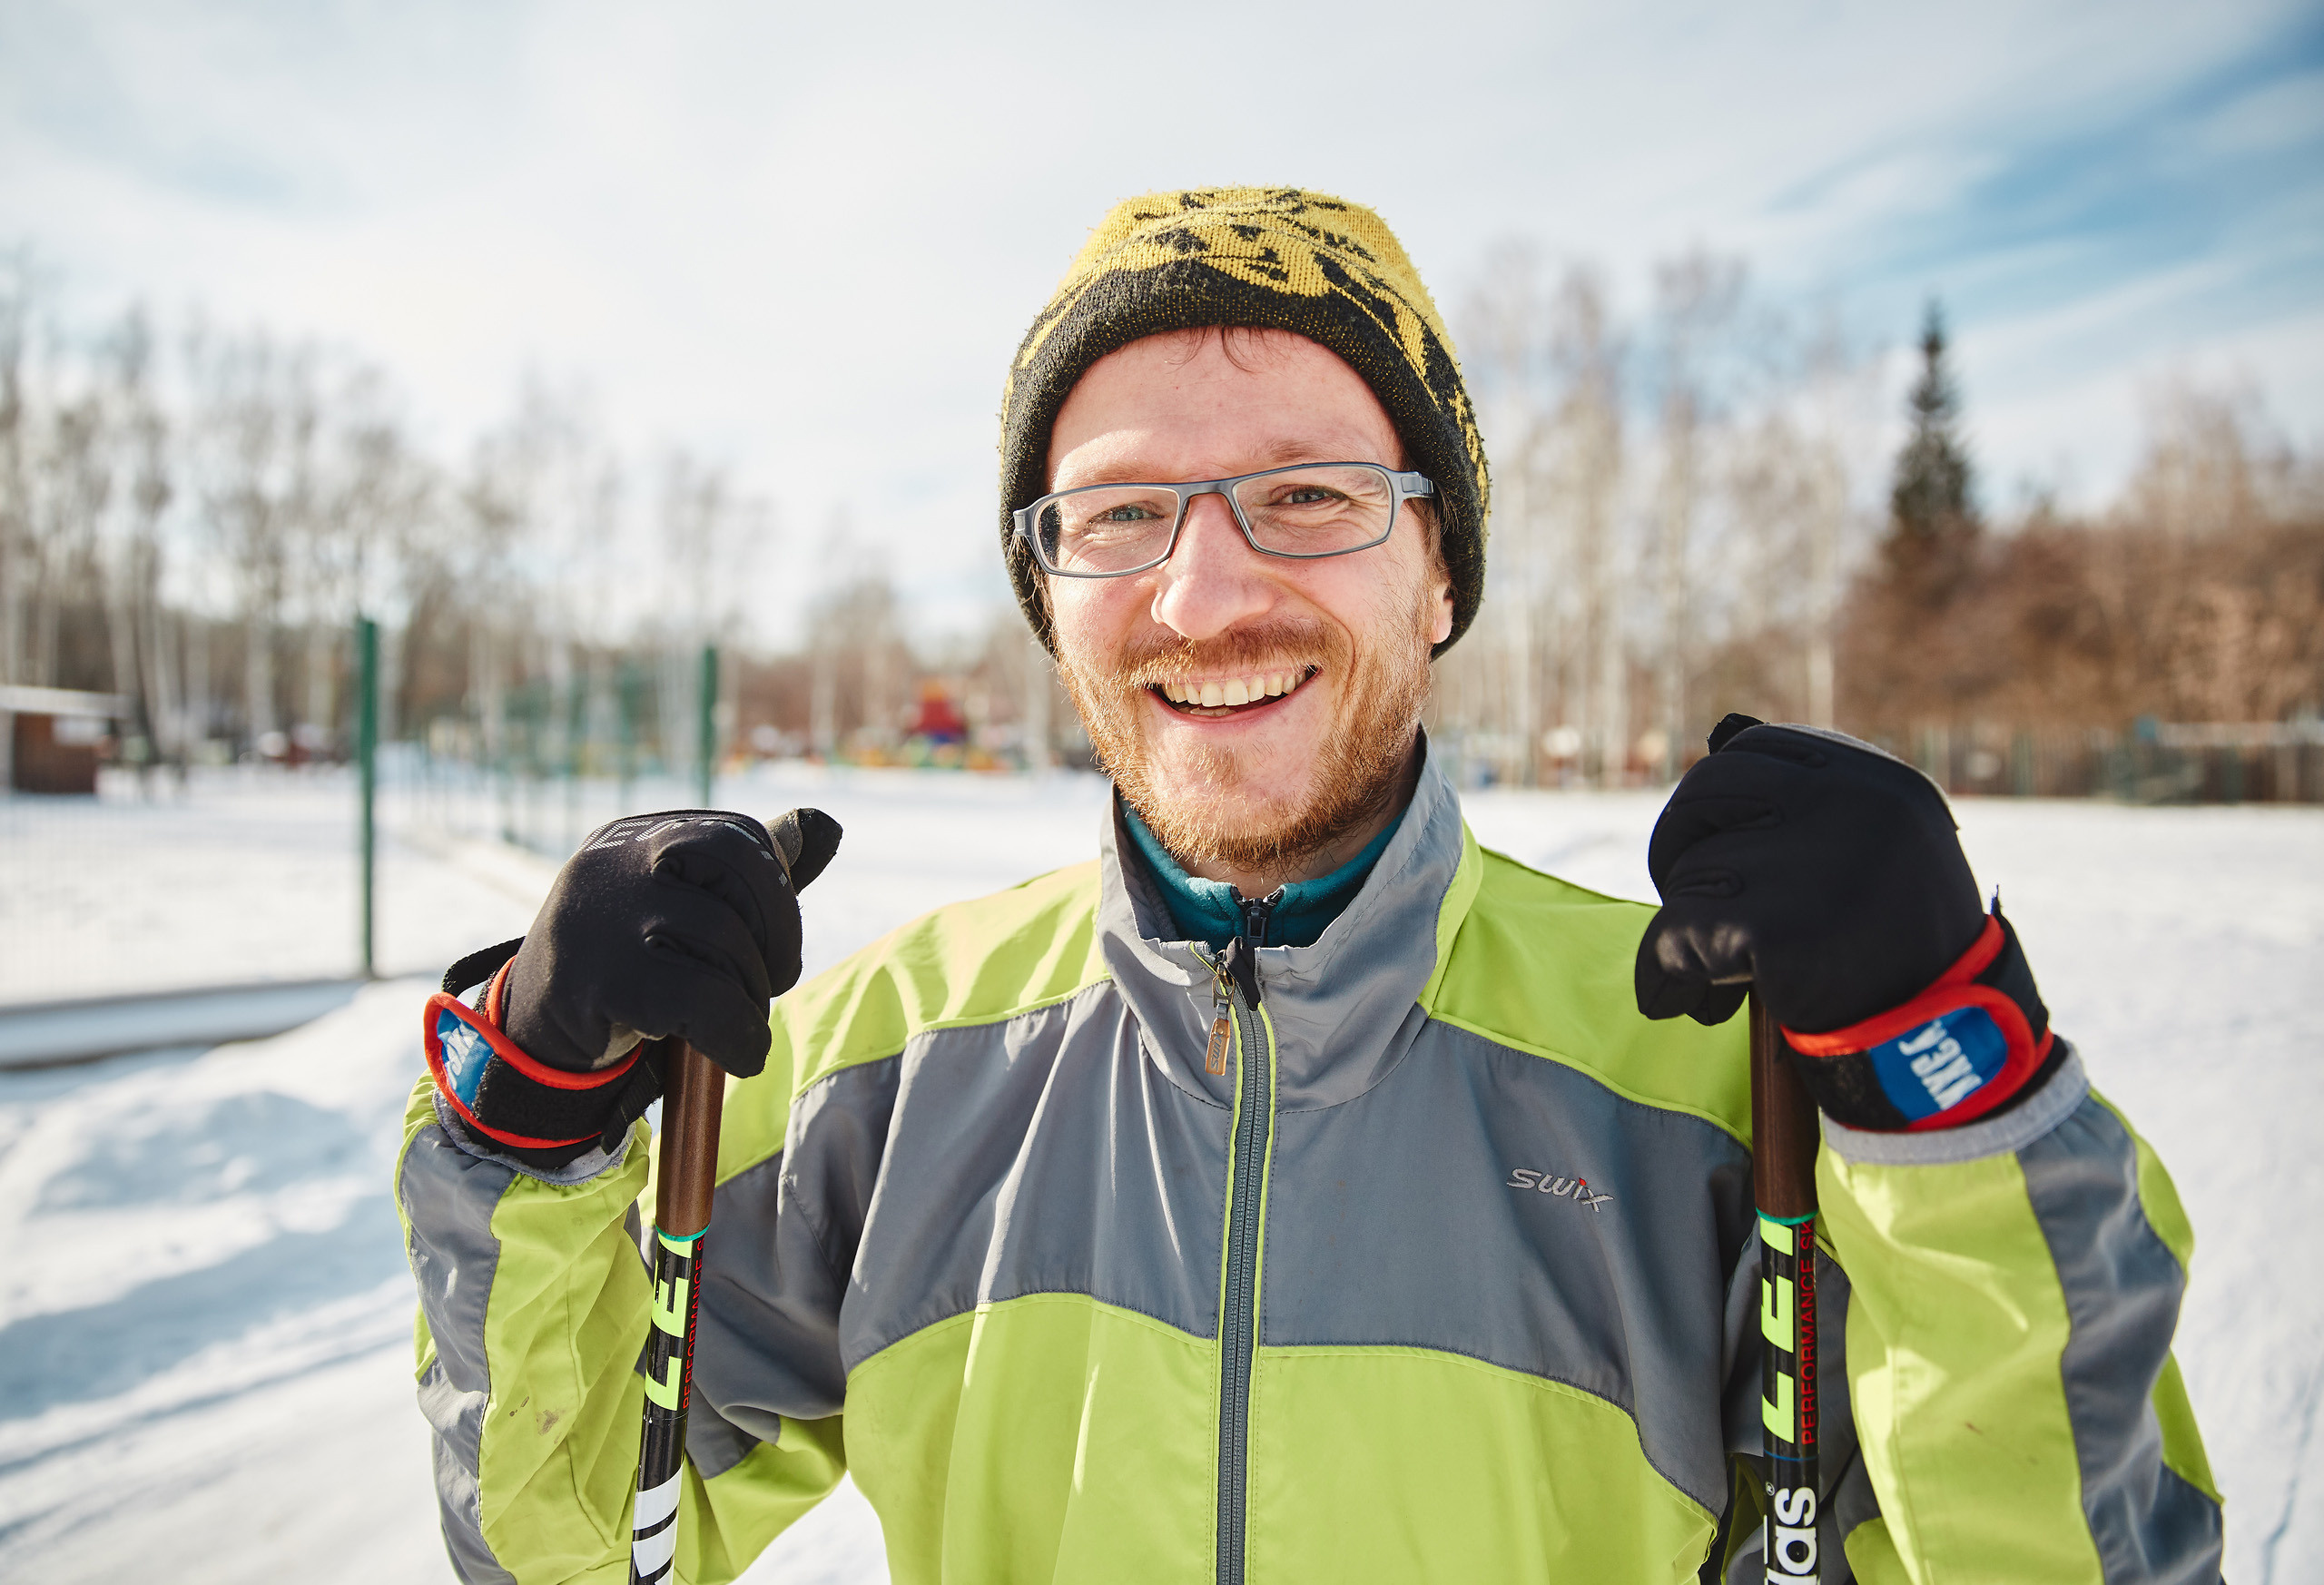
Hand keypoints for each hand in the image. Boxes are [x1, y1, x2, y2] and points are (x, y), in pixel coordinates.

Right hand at [504, 807, 842, 1077]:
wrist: (533, 1042)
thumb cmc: (624, 970)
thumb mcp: (675, 909)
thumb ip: (746, 872)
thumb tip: (823, 826)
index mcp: (632, 838)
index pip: (736, 835)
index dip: (777, 891)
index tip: (772, 942)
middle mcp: (612, 864)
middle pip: (737, 867)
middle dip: (778, 930)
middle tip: (774, 979)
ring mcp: (601, 918)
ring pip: (724, 938)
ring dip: (752, 994)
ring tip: (741, 1022)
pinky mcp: (601, 981)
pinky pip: (703, 1000)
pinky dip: (739, 1034)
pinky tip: (742, 1055)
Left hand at [1634, 717, 1983, 1035]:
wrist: (1940, 1041)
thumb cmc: (1900, 949)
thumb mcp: (1884, 848)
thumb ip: (1815, 807)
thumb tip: (1713, 768)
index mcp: (1875, 779)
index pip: (1751, 750)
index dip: (1719, 803)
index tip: (1717, 843)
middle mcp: (1845, 804)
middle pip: (1702, 796)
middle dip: (1679, 849)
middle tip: (1691, 903)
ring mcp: (1808, 862)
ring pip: (1688, 873)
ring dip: (1689, 924)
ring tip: (1727, 970)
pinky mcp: (1772, 927)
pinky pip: (1673, 937)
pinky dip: (1666, 974)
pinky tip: (1692, 1001)